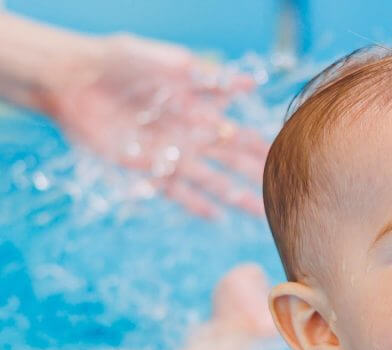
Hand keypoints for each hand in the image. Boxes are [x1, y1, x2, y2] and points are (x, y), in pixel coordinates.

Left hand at [44, 34, 266, 218]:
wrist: (72, 79)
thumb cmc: (114, 61)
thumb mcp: (155, 58)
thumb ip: (194, 71)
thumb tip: (243, 83)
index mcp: (197, 108)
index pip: (238, 130)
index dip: (262, 144)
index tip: (288, 157)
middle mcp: (189, 134)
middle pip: (231, 160)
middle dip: (258, 175)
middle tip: (286, 192)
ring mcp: (170, 153)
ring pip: (212, 180)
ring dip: (237, 197)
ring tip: (262, 214)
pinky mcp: (147, 168)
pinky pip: (177, 191)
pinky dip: (196, 204)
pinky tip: (217, 218)